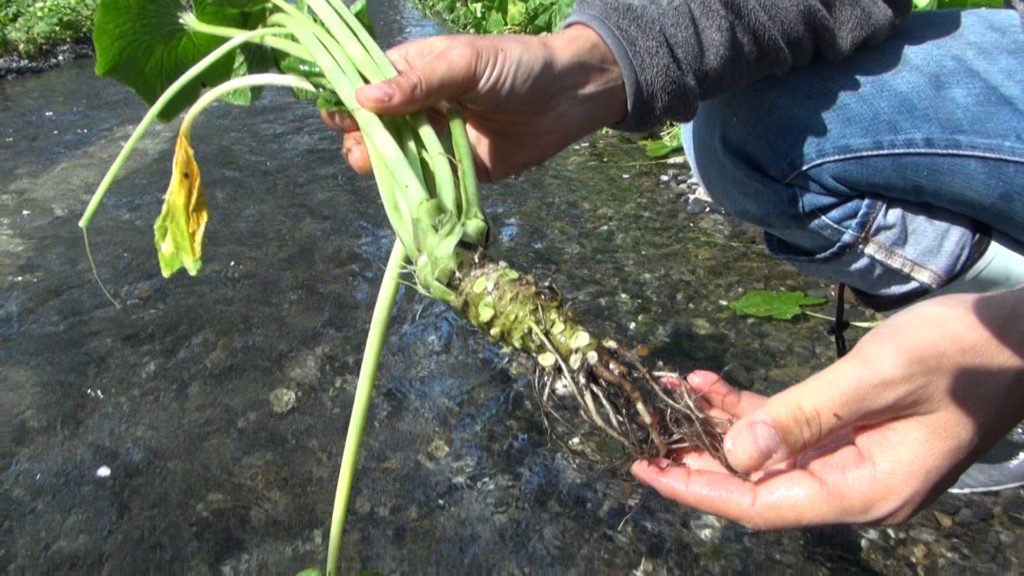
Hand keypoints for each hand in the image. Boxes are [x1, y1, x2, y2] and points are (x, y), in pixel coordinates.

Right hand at [322, 25, 626, 181]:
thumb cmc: (516, 66)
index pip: (362, 85)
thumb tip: (363, 99)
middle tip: (365, 148)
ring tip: (383, 166)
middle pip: (369, 127)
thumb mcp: (465, 63)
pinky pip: (425, 183)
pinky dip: (412, 189)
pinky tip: (408, 191)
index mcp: (411, 70)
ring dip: (381, 166)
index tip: (337, 117)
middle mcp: (417, 106)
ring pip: (392, 159)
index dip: (344, 100)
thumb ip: (418, 82)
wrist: (567, 98)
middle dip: (359, 139)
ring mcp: (434, 140)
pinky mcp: (454, 169)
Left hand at [632, 288, 1023, 528]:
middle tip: (643, 442)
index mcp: (867, 489)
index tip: (650, 473)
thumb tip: (735, 456)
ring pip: (770, 453)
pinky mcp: (856, 430)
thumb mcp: (877, 379)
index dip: (703, 492)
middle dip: (700, 462)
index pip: (766, 505)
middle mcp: (857, 485)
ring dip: (719, 426)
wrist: (1020, 335)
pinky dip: (751, 406)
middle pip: (760, 486)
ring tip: (666, 400)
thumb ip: (801, 417)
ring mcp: (856, 460)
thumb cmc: (963, 353)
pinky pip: (792, 425)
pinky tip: (709, 382)